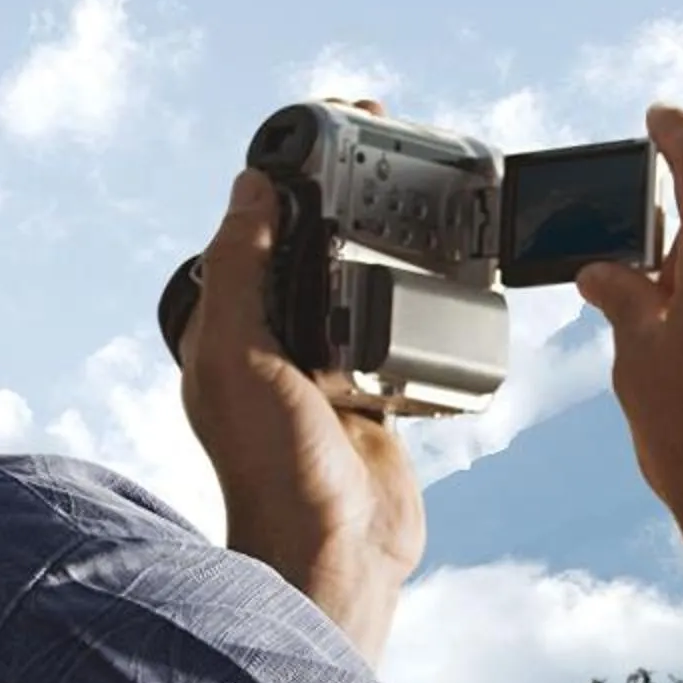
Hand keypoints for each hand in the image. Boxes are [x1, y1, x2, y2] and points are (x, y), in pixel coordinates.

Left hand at [178, 108, 423, 663]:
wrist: (336, 557)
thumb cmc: (273, 470)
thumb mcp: (237, 357)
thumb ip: (240, 269)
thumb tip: (251, 185)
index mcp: (231, 323)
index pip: (257, 221)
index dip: (290, 169)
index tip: (332, 125)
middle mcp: (276, 339)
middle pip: (316, 239)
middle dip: (349, 188)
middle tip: (393, 142)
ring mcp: (330, 367)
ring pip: (363, 278)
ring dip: (391, 237)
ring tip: (429, 194)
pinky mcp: (379, 395)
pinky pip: (404, 329)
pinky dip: (425, 299)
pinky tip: (451, 274)